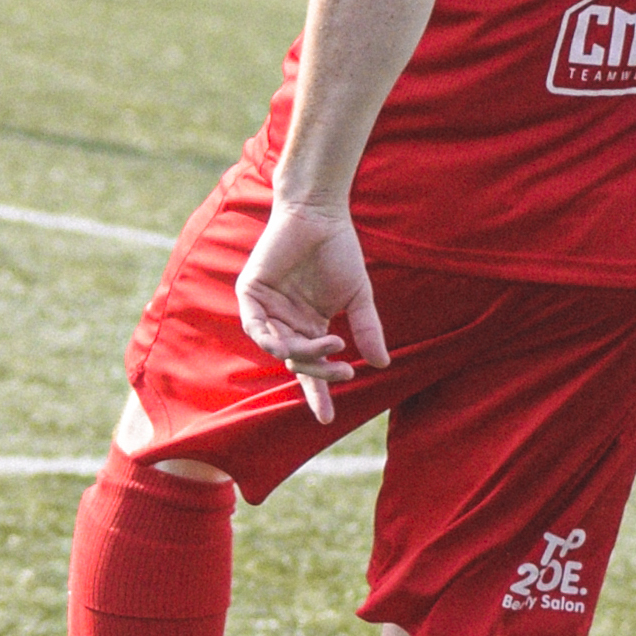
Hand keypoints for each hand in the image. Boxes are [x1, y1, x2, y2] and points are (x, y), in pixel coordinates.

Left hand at [235, 192, 389, 426]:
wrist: (321, 215)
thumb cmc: (339, 252)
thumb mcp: (358, 297)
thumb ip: (367, 329)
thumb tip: (384, 364)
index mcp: (309, 327)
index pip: (311, 368)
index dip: (318, 393)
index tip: (327, 419)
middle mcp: (285, 322)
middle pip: (296, 361)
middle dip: (318, 370)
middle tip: (344, 368)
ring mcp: (266, 308)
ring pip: (275, 346)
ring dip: (300, 353)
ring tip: (328, 345)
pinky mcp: (251, 292)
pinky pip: (254, 324)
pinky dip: (269, 336)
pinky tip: (290, 342)